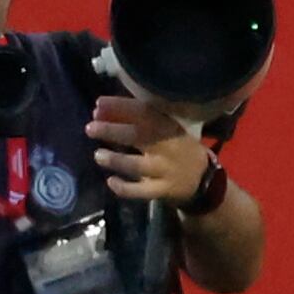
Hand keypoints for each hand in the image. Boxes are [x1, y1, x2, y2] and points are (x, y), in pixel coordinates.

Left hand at [89, 94, 210, 205]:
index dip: (121, 107)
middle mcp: (169, 147)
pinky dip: (123, 187)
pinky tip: (111, 181)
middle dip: (112, 131)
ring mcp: (165, 170)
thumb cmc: (179, 148)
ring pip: (136, 165)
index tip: (99, 103)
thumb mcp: (170, 129)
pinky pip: (139, 191)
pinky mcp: (162, 190)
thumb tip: (103, 111)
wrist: (203, 179)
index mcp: (171, 128)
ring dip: (115, 160)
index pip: (145, 113)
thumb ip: (142, 121)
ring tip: (98, 155)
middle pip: (139, 137)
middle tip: (90, 127)